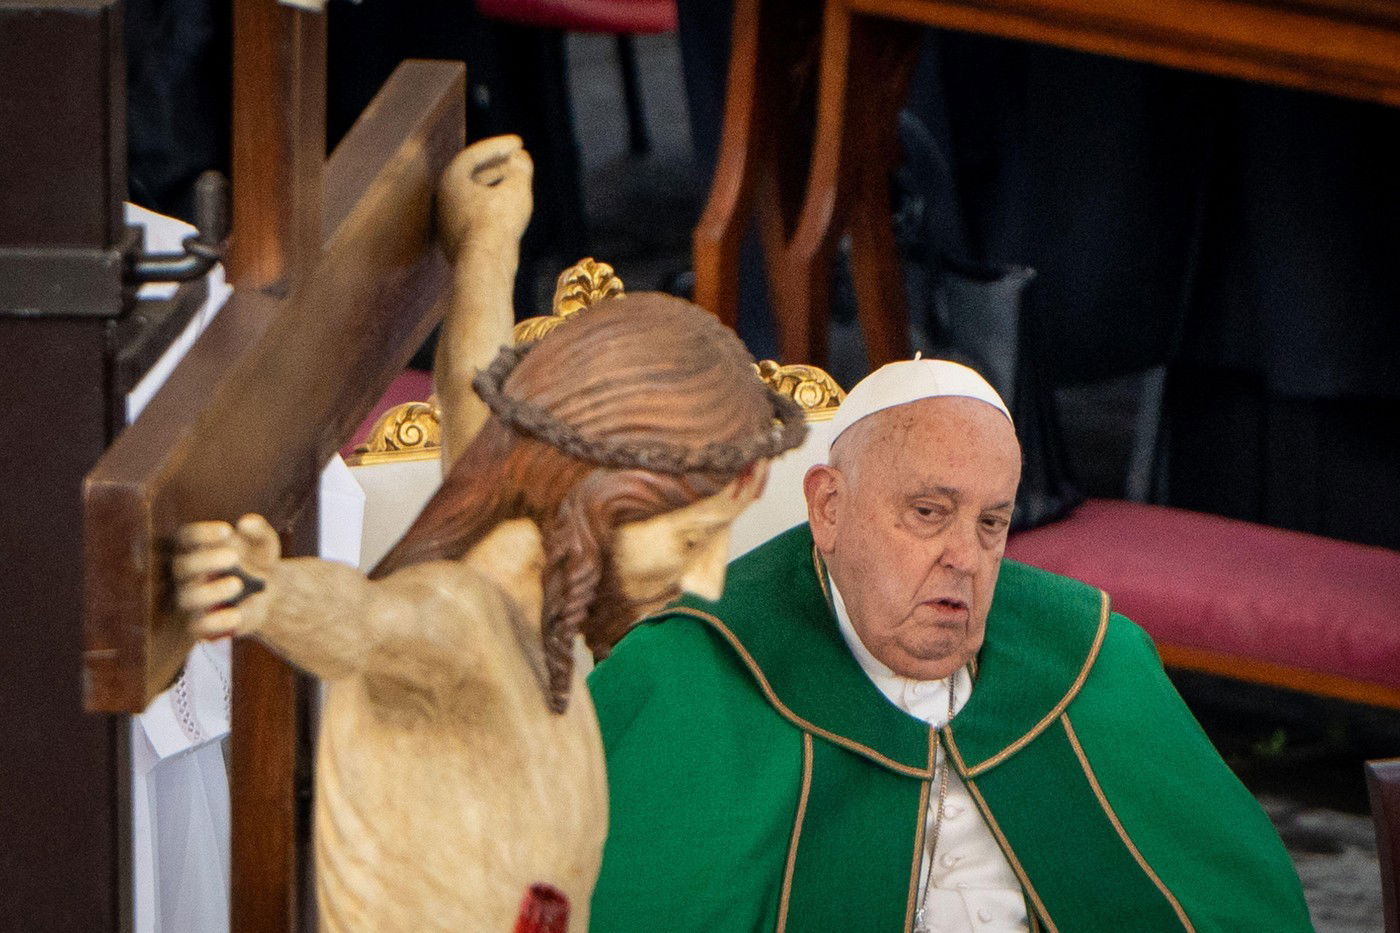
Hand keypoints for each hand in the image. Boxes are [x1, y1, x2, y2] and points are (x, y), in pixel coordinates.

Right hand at [173, 514, 280, 639]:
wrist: (271, 592)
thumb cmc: (258, 559)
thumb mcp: (264, 542)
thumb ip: (258, 530)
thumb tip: (246, 523)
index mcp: (196, 547)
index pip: (185, 537)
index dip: (201, 533)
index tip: (227, 530)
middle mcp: (187, 573)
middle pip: (182, 566)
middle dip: (206, 561)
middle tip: (234, 557)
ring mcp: (193, 599)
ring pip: (187, 597)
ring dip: (210, 592)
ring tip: (237, 584)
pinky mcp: (201, 624)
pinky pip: (198, 627)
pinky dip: (216, 622)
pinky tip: (237, 614)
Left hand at [436, 134, 533, 257]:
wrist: (484, 264)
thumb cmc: (498, 223)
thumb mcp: (516, 189)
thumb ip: (520, 168)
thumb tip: (521, 157)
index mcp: (452, 179)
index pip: (476, 154)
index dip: (499, 145)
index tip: (519, 142)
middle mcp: (444, 198)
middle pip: (472, 174)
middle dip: (497, 165)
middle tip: (517, 160)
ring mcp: (448, 221)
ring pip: (473, 195)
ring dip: (495, 186)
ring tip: (515, 183)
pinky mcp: (456, 240)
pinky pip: (475, 215)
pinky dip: (491, 206)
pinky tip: (508, 210)